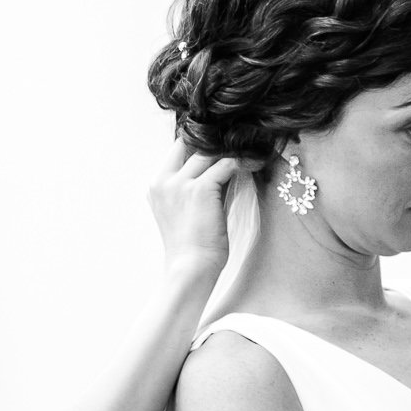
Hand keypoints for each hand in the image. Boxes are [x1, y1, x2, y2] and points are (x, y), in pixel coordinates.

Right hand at [148, 140, 250, 276]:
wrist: (190, 268)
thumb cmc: (191, 245)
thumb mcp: (184, 210)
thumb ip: (195, 184)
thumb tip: (224, 163)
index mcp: (156, 186)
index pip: (177, 149)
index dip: (199, 144)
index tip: (220, 144)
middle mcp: (163, 181)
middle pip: (191, 145)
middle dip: (215, 144)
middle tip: (239, 142)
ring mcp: (180, 183)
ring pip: (209, 152)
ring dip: (230, 152)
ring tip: (250, 153)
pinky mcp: (200, 188)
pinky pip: (227, 164)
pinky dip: (242, 164)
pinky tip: (254, 164)